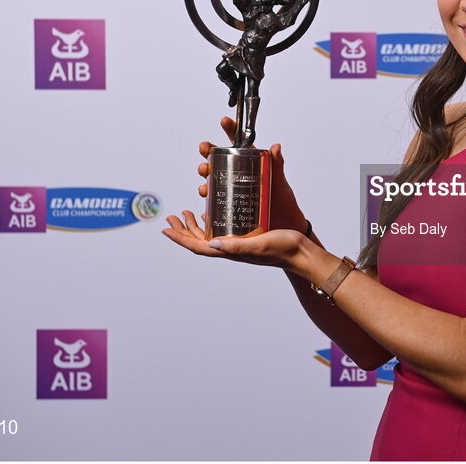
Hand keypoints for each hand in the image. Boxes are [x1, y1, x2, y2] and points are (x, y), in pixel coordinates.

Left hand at [162, 210, 307, 269]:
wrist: (299, 253)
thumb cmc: (282, 249)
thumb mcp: (259, 245)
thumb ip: (237, 246)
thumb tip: (212, 243)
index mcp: (230, 251)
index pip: (198, 246)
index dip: (180, 238)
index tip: (166, 229)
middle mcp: (231, 248)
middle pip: (199, 241)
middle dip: (183, 229)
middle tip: (171, 217)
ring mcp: (238, 243)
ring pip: (210, 235)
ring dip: (195, 225)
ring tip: (186, 213)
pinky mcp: (247, 236)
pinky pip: (224, 229)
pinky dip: (213, 221)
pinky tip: (211, 213)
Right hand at [197, 116, 308, 232]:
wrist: (283, 222)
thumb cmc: (282, 199)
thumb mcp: (279, 179)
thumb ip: (277, 163)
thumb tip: (276, 147)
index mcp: (250, 163)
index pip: (238, 143)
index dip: (230, 130)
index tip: (224, 121)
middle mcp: (238, 173)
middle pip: (218, 158)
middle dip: (208, 152)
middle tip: (206, 150)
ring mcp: (232, 188)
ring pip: (212, 176)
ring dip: (205, 172)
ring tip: (205, 173)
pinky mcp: (228, 203)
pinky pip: (213, 196)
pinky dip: (206, 192)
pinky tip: (204, 192)